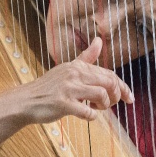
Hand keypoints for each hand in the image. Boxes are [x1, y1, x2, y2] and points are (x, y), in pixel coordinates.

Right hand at [0, 37, 133, 123]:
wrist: (25, 101)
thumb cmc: (49, 87)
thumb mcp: (68, 68)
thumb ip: (86, 57)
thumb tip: (99, 40)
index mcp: (78, 66)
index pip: (109, 74)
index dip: (123, 87)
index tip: (129, 98)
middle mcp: (74, 74)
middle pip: (109, 83)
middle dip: (116, 96)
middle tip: (110, 104)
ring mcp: (68, 88)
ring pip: (101, 95)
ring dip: (104, 106)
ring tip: (97, 108)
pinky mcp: (62, 104)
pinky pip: (87, 112)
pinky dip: (92, 116)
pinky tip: (88, 116)